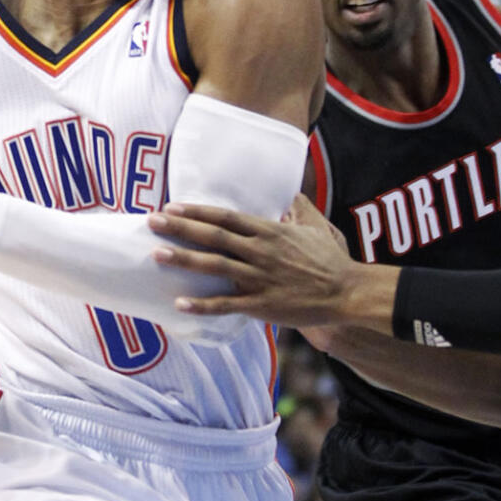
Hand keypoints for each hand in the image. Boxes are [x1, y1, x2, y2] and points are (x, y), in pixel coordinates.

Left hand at [146, 194, 396, 329]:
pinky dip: (203, 304)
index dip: (197, 211)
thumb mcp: (316, 228)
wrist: (349, 292)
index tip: (172, 206)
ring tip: (157, 255)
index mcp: (269, 232)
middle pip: (214, 237)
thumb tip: (292, 195)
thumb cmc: (331, 261)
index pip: (226, 217)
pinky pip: (227, 305)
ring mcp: (260, 278)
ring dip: (184, 260)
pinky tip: (180, 304)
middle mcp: (260, 251)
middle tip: (151, 222)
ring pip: (215, 267)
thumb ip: (299, 210)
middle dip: (181, 228)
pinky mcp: (263, 305)